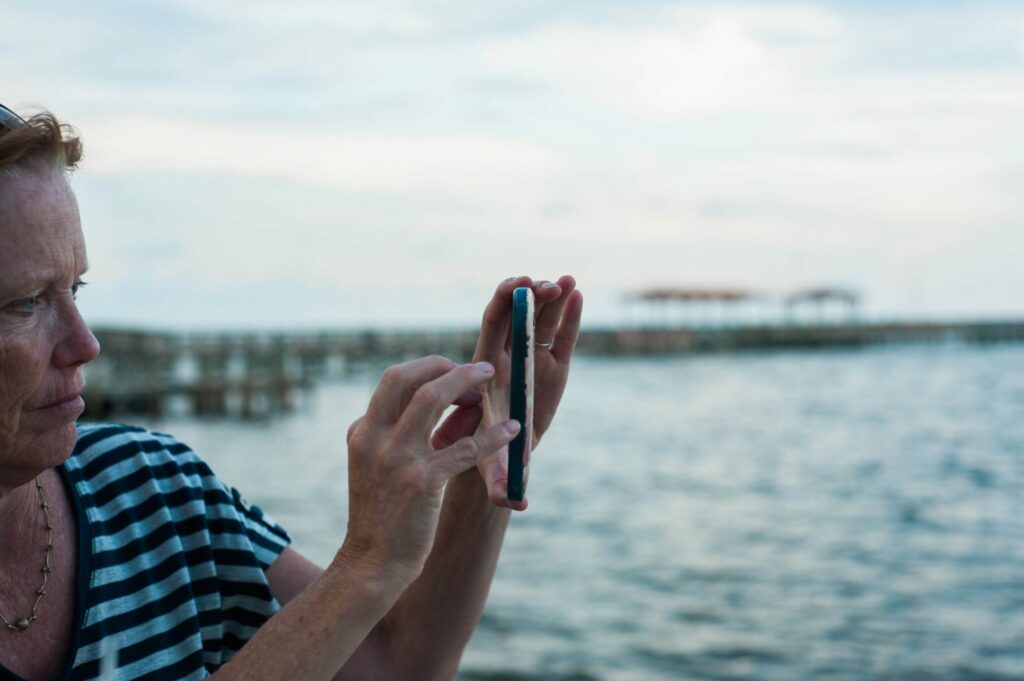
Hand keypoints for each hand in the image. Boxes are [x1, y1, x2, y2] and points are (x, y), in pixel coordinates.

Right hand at [339, 356, 520, 580]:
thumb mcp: (385, 466)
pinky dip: (491, 435)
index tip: (454, 373)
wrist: (372, 564)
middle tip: (477, 369)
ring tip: (492, 381)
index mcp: (363, 432)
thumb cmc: (385, 516)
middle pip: (407, 378)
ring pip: (431, 398)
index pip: (393, 380)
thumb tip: (462, 404)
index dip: (428, 369)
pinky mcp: (421, 482)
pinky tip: (512, 430)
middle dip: (445, 365)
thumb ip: (416, 433)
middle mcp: (374, 438)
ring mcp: (395, 458)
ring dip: (466, 383)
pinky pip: (464, 448)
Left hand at [463, 275, 583, 509]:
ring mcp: (531, 359)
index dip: (505, 302)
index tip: (519, 285)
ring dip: (552, 298)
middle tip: (547, 285)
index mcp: (486, 368)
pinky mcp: (552, 366)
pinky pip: (560, 336)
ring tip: (566, 281)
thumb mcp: (492, 467)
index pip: (492, 325)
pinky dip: (568, 316)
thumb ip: (500, 481)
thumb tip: (515, 503)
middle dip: (531, 297)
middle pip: (517, 316)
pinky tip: (577, 295)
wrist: (498, 453)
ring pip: (540, 321)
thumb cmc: (486, 456)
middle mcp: (508, 357)